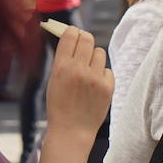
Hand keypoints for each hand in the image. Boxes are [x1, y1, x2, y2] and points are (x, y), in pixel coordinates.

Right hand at [44, 26, 114, 140]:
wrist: (71, 131)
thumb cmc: (59, 105)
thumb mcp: (54, 80)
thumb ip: (63, 60)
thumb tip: (71, 37)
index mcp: (61, 67)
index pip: (71, 35)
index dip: (72, 31)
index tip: (73, 33)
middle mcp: (79, 70)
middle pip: (87, 38)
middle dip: (84, 39)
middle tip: (82, 45)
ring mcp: (95, 78)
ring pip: (99, 52)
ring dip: (94, 57)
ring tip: (88, 69)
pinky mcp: (108, 87)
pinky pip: (107, 69)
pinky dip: (102, 74)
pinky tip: (95, 84)